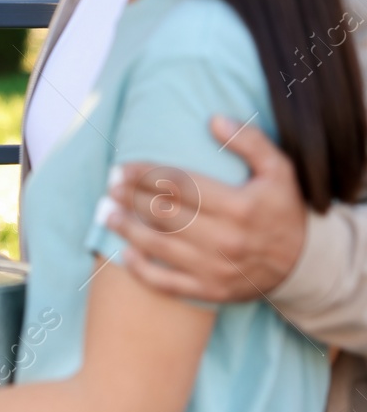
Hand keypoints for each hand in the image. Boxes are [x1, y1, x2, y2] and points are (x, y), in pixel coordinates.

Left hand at [104, 115, 307, 301]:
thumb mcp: (280, 170)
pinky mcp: (212, 291)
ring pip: (160, 247)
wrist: (306, 264)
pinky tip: (125, 254)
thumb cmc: (284, 210)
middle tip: (111, 186)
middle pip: (165, 215)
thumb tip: (214, 121)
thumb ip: (250, 142)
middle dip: (131, 198)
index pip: (180, 186)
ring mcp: (217, 268)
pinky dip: (143, 271)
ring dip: (128, 229)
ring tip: (106, 213)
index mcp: (239, 207)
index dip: (146, 176)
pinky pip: (169, 284)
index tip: (123, 168)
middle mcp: (226, 239)